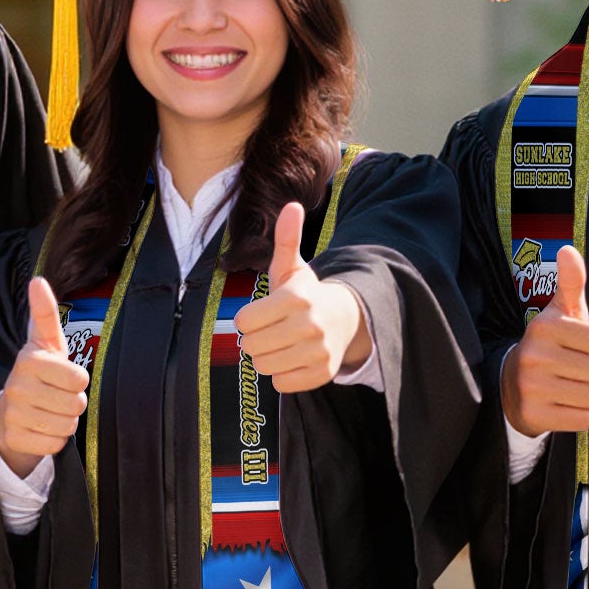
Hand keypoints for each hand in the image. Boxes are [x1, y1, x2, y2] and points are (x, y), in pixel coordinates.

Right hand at [0, 276, 88, 477]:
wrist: (9, 412)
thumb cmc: (39, 372)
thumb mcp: (45, 342)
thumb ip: (45, 313)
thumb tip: (37, 280)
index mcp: (28, 360)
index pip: (78, 378)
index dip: (78, 380)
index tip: (64, 375)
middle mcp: (17, 386)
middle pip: (76, 404)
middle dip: (74, 403)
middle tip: (57, 396)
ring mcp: (13, 414)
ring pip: (67, 426)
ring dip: (65, 421)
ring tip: (49, 411)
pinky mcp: (14, 438)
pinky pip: (55, 444)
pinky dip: (54, 439)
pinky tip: (41, 428)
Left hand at [233, 202, 369, 392]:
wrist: (344, 319)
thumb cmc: (306, 294)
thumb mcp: (292, 267)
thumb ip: (286, 239)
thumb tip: (292, 205)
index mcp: (297, 299)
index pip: (245, 322)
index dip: (248, 319)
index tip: (262, 314)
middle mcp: (310, 326)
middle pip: (251, 347)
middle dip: (256, 339)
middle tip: (272, 330)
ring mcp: (318, 352)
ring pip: (264, 367)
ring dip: (267, 357)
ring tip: (281, 343)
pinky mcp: (322, 374)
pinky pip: (281, 384)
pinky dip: (282, 374)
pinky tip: (293, 358)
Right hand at [500, 245, 588, 434]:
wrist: (510, 386)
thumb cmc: (549, 345)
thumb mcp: (559, 313)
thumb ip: (570, 282)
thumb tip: (568, 249)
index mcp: (544, 326)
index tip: (580, 347)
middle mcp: (534, 355)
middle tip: (575, 370)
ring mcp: (532, 387)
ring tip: (569, 386)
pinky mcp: (534, 415)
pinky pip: (584, 419)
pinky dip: (580, 415)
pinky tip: (562, 404)